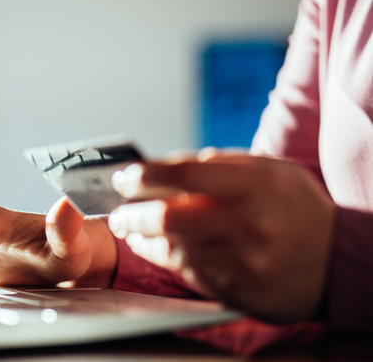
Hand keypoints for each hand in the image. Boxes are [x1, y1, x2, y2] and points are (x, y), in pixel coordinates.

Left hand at [112, 151, 334, 322]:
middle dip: (133, 213)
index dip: (146, 174)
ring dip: (140, 237)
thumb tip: (164, 166)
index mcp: (258, 185)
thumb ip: (220, 165)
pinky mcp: (236, 289)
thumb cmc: (293, 208)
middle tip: (118, 210)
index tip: (124, 175)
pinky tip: (150, 246)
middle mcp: (249, 224)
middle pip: (171, 217)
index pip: (187, 174)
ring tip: (127, 226)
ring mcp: (243, 261)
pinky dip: (161, 256)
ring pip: (172, 248)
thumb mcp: (269, 172)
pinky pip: (185, 272)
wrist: (336, 264)